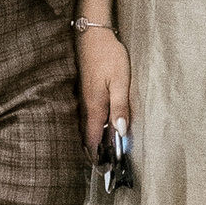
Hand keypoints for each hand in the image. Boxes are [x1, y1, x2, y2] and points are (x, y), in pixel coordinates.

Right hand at [76, 24, 130, 153]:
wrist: (93, 34)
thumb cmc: (108, 56)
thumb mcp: (120, 82)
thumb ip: (120, 107)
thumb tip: (121, 131)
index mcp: (95, 106)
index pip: (92, 138)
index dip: (97, 155)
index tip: (103, 170)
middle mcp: (86, 104)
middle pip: (87, 135)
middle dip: (94, 152)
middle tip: (104, 166)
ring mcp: (85, 97)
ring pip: (87, 125)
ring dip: (93, 139)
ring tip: (104, 152)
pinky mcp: (87, 90)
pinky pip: (89, 115)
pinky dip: (94, 126)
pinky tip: (102, 127)